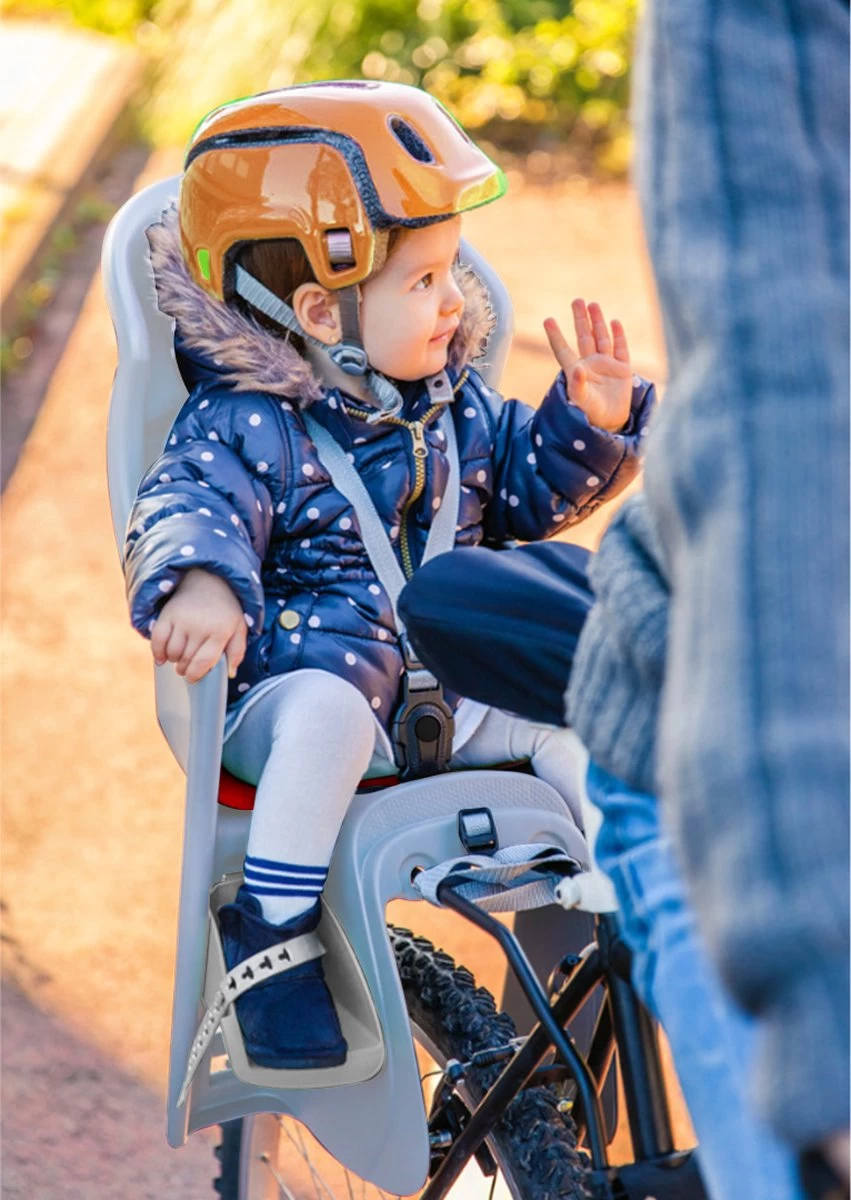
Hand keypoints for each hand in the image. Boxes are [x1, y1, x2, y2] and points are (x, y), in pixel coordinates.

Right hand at [151, 568, 246, 682]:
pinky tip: (162, 657)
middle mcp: (200, 626)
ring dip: (173, 660)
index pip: (203, 662)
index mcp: (220, 631)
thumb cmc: (225, 609)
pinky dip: (157, 652)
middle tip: (185, 668)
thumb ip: (237, 651)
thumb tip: (230, 674)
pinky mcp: (167, 614)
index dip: (195, 674)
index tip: (192, 678)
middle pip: (186, 660)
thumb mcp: (239, 627)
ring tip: (179, 658)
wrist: (208, 579)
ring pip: (172, 653)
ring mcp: (182, 620)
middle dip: (184, 669)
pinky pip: (157, 640)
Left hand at [544, 299, 632, 431]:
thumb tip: (578, 369)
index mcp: (575, 371)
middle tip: (577, 300)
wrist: (610, 424)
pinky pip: (620, 349)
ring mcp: (606, 365)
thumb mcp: (581, 401)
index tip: (547, 320)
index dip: (556, 336)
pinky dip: (619, 336)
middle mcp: (590, 364)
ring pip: (601, 338)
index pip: (563, 350)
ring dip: (597, 322)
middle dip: (580, 319)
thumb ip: (578, 385)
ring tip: (593, 305)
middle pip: (583, 337)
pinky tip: (615, 322)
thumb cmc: (590, 414)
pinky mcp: (622, 369)